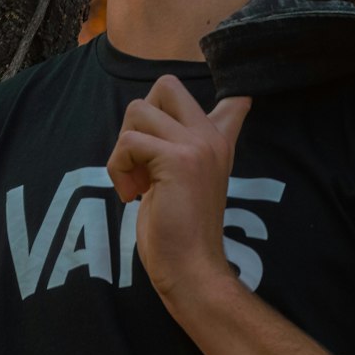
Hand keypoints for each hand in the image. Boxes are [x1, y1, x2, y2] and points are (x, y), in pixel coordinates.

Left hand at [106, 74, 250, 308]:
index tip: (236, 104)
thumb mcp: (189, 182)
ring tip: (137, 182)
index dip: (223, 98)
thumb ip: (186, 152)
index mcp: (218, 143)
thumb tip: (185, 138)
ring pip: (138, 110)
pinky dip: (117, 168)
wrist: (191, 268)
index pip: (232, 102)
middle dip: (139, 118)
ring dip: (123, 148)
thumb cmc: (182, 232)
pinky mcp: (177, 159)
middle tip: (143, 158)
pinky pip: (128, 141)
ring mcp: (197, 146)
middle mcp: (212, 138)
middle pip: (166, 85)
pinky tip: (132, 195)